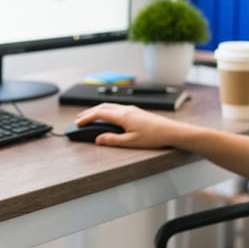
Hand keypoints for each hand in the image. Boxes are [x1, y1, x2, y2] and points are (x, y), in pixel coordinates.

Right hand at [74, 102, 189, 148]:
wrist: (171, 131)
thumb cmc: (154, 137)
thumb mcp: (131, 142)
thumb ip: (112, 140)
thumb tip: (98, 139)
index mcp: (123, 116)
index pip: (99, 113)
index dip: (86, 117)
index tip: (77, 123)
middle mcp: (127, 109)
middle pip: (103, 107)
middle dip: (89, 112)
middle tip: (79, 118)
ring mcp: (132, 109)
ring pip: (110, 106)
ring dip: (98, 110)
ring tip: (90, 116)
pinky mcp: (137, 111)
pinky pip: (117, 107)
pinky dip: (107, 110)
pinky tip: (108, 115)